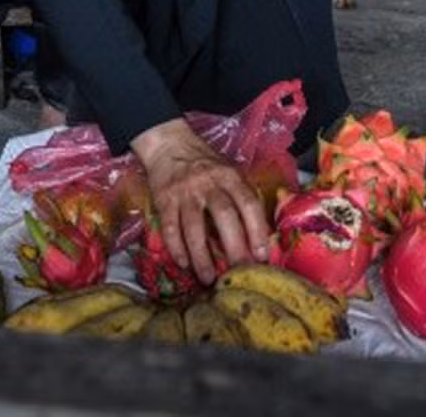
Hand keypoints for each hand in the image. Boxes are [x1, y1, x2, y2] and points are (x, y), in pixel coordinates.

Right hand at [130, 118, 269, 284]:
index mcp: (230, 177)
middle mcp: (208, 183)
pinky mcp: (164, 200)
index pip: (248, 203)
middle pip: (224, 216)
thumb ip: (241, 198)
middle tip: (239, 272)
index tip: (261, 256)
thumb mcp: (229, 172)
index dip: (257, 230)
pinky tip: (184, 264)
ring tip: (209, 279)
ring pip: (194, 227)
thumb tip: (259, 236)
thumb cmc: (205, 165)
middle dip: (234, 247)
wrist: (170, 146)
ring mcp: (185, 192)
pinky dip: (177, 248)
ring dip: (201, 256)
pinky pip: (170, 228)